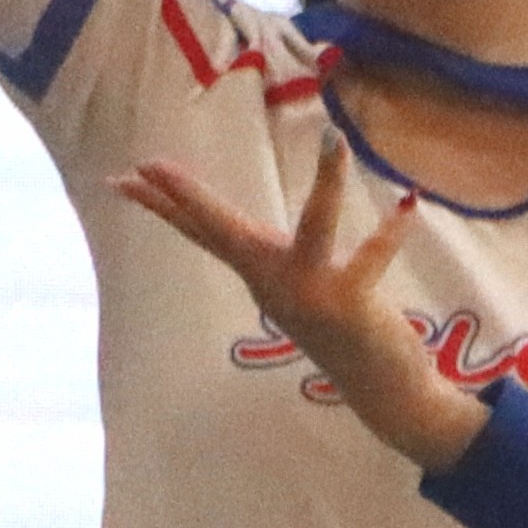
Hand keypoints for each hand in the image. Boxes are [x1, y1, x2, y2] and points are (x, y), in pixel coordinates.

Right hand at [112, 150, 493, 473]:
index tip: (121, 178)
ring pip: (314, 227)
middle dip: (188, 198)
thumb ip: (277, 258)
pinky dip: (388, 234)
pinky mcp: (349, 304)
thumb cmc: (342, 328)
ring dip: (327, 184)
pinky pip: (370, 259)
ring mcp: (310, 294)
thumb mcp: (299, 285)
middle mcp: (275, 283)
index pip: (202, 232)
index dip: (163, 205)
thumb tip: (248, 237)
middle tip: (146, 163)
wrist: (381, 388)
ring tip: (335, 138)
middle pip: (224, 232)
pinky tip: (406, 205)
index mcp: (262, 272)